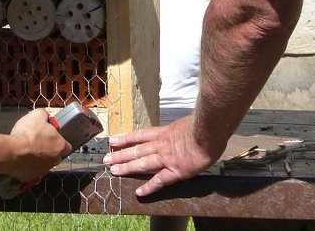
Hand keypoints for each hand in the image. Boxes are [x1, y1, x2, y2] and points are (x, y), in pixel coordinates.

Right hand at [4, 109, 71, 181]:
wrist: (13, 151)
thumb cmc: (28, 133)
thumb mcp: (38, 115)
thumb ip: (45, 115)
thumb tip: (45, 116)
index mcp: (60, 146)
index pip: (67, 146)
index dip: (60, 140)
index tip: (52, 136)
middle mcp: (54, 161)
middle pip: (55, 156)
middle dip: (49, 150)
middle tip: (38, 142)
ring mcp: (42, 171)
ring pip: (43, 164)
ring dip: (38, 158)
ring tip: (27, 150)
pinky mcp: (29, 177)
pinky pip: (30, 170)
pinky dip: (27, 166)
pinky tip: (21, 158)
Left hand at [102, 116, 217, 195]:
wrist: (208, 132)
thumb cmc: (203, 125)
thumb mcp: (188, 123)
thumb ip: (182, 129)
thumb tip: (184, 130)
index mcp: (165, 132)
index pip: (141, 135)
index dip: (126, 138)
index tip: (114, 140)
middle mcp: (162, 145)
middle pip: (137, 150)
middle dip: (120, 155)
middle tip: (106, 159)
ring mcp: (167, 159)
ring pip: (142, 163)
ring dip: (127, 167)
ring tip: (113, 171)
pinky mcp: (175, 171)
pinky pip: (159, 181)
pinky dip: (149, 188)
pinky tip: (139, 193)